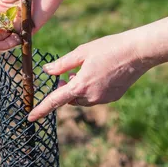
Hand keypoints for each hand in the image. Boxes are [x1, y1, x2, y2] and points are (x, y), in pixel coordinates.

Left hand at [28, 33, 152, 120]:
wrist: (138, 52)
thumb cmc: (108, 48)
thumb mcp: (81, 52)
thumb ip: (62, 64)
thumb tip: (47, 71)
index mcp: (80, 86)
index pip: (55, 101)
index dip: (41, 109)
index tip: (30, 118)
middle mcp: (91, 97)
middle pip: (69, 99)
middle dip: (64, 89)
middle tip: (66, 75)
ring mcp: (104, 98)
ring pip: (83, 99)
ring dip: (77, 89)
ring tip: (82, 71)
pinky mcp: (114, 97)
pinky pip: (96, 96)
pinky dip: (91, 89)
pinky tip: (97, 73)